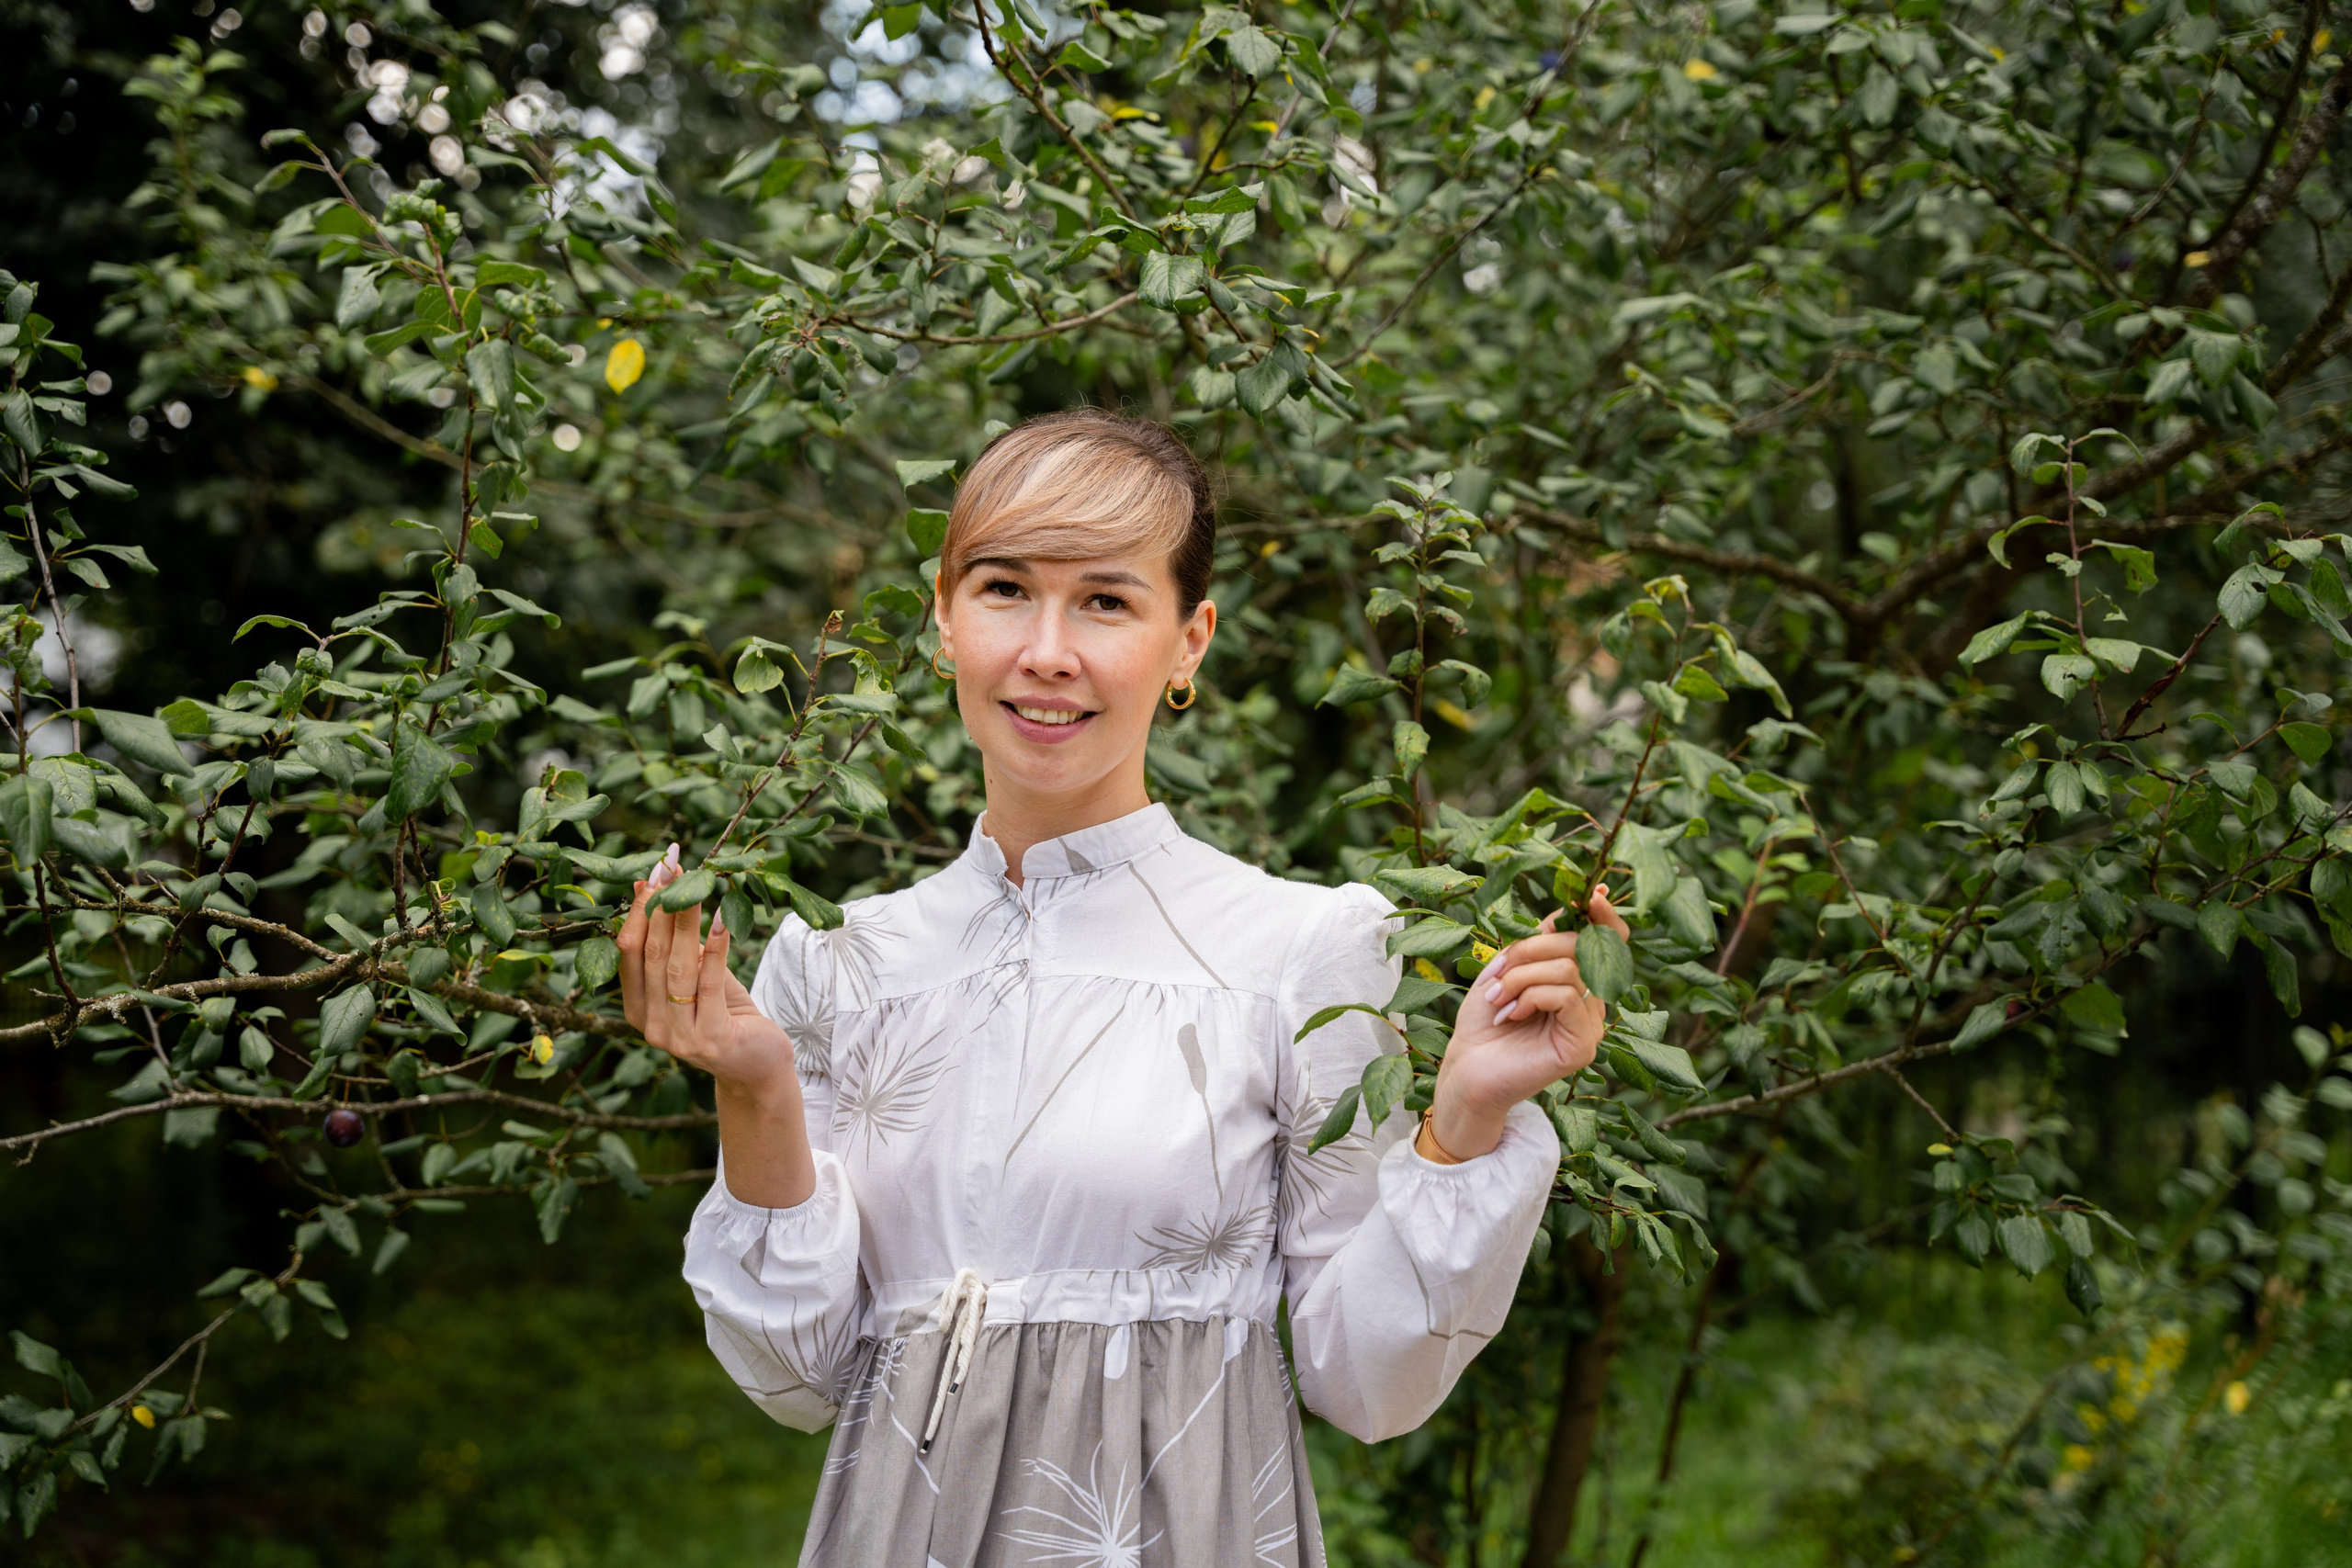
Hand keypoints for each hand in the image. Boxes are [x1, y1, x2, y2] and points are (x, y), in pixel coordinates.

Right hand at [618, 844, 795, 1105]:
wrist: (757, 1068)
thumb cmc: (726, 1014)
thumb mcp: (695, 977)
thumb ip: (674, 944)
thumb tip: (654, 888)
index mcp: (637, 1009)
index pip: (628, 952)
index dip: (639, 911)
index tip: (654, 873)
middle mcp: (651, 1026)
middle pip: (650, 954)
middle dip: (661, 906)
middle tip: (673, 867)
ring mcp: (680, 1036)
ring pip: (677, 967)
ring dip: (685, 920)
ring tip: (696, 885)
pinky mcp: (713, 1038)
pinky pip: (711, 983)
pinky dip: (715, 948)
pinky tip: (722, 919)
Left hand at [1422, 884, 1630, 1160]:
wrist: (1466, 1068)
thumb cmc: (1484, 1021)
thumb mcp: (1507, 969)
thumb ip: (1538, 942)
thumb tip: (1569, 909)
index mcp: (1576, 981)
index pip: (1606, 943)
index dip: (1603, 917)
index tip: (1593, 894)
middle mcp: (1590, 1002)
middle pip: (1582, 948)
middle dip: (1533, 947)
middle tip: (1500, 969)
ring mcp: (1590, 1025)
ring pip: (1571, 970)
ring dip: (1523, 976)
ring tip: (1498, 998)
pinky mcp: (1582, 1045)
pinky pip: (1568, 997)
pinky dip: (1532, 996)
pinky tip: (1510, 1013)